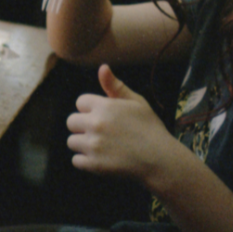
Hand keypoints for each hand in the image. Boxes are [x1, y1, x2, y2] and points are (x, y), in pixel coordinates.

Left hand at [66, 65, 182, 182]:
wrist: (161, 160)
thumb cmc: (149, 129)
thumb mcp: (136, 103)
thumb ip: (115, 86)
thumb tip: (102, 67)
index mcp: (105, 107)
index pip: (80, 102)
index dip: (91, 109)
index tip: (106, 117)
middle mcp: (96, 124)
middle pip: (71, 121)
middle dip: (83, 126)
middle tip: (103, 133)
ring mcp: (93, 145)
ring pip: (72, 141)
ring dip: (83, 144)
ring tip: (103, 146)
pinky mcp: (93, 164)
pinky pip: (76, 160)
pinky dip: (86, 162)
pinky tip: (102, 159)